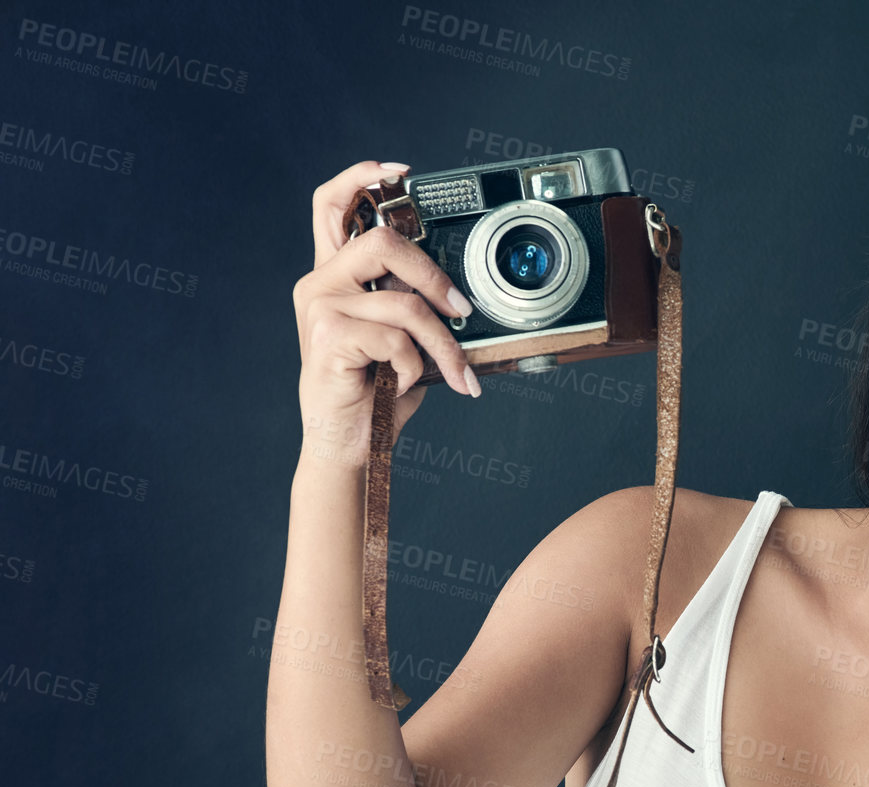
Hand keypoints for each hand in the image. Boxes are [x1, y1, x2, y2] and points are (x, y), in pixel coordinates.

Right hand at [292, 160, 477, 462]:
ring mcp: (320, 308)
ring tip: (454, 370)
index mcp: (335, 276)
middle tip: (460, 308)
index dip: (360, 177)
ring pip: (403, 302)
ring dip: (441, 342)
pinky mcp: (328, 337)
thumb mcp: (400, 337)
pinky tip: (403, 383)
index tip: (399, 172)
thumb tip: (457, 290)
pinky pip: (397, 338)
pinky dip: (416, 366)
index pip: (331, 205)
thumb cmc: (376, 390)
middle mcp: (320, 284)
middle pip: (383, 243)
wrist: (349, 443)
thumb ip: (410, 302)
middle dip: (434, 276)